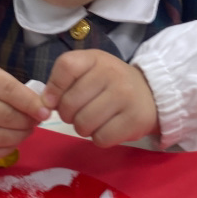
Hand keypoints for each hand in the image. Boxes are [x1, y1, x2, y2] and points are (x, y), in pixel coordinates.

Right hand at [0, 58, 49, 160]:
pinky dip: (3, 150)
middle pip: (4, 117)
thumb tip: (41, 111)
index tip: (45, 112)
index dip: (31, 104)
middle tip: (34, 123)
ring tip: (24, 132)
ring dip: (17, 138)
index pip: (8, 90)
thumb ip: (14, 90)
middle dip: (26, 123)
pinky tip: (9, 142)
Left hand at [42, 50, 158, 146]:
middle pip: (70, 104)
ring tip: (95, 120)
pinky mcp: (134, 120)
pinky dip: (99, 138)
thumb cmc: (111, 83)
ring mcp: (126, 97)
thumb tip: (45, 104)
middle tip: (81, 112)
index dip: (54, 88)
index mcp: (96, 58)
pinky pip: (101, 138)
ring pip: (84, 124)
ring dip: (83, 128)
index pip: (66, 66)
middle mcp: (113, 74)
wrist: (151, 94)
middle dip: (68, 115)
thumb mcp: (89, 71)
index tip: (54, 100)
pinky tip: (108, 128)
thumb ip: (64, 81)